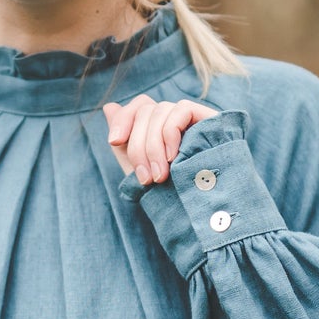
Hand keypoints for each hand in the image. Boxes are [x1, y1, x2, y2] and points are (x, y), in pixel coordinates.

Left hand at [103, 95, 223, 184]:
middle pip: (145, 110)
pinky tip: (173, 157)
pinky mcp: (210, 119)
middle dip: (138, 145)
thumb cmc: (171, 196)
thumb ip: (124, 141)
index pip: (138, 107)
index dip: (123, 119)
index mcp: (160, 128)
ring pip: (160, 110)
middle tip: (145, 177)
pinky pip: (181, 109)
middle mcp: (176, 119)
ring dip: (153, 146)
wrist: (203, 212)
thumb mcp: (139, 170)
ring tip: (160, 175)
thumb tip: (109, 106)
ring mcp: (193, 119)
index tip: (113, 142)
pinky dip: (170, 132)